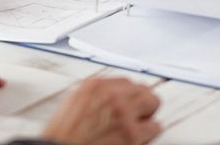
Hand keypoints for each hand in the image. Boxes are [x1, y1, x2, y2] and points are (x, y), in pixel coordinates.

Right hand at [41, 77, 160, 144]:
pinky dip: (149, 134)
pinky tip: (137, 139)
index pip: (126, 82)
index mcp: (94, 86)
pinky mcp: (132, 133)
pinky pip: (155, 127)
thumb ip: (97, 97)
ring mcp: (123, 113)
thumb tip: (115, 97)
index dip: (128, 96)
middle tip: (137, 116)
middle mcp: (110, 95)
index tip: (129, 104)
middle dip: (141, 103)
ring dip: (146, 116)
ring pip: (153, 102)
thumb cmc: (64, 136)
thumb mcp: (75, 105)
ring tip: (136, 127)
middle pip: (142, 88)